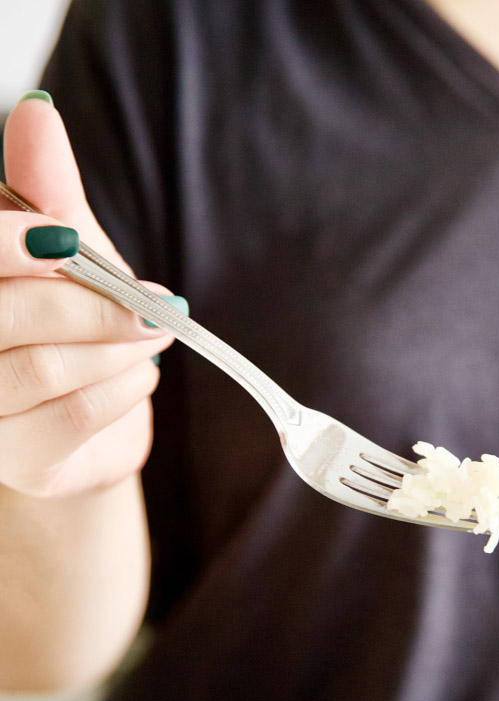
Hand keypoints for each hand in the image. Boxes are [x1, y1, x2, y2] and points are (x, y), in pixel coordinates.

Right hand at [0, 96, 175, 497]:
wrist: (97, 427)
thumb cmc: (74, 331)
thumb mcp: (68, 255)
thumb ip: (46, 192)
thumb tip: (36, 110)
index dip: (22, 241)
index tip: (74, 241)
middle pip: (7, 313)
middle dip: (93, 304)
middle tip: (153, 302)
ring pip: (46, 367)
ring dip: (118, 348)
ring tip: (148, 338)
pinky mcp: (13, 462)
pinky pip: (75, 413)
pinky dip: (124, 387)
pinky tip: (136, 377)